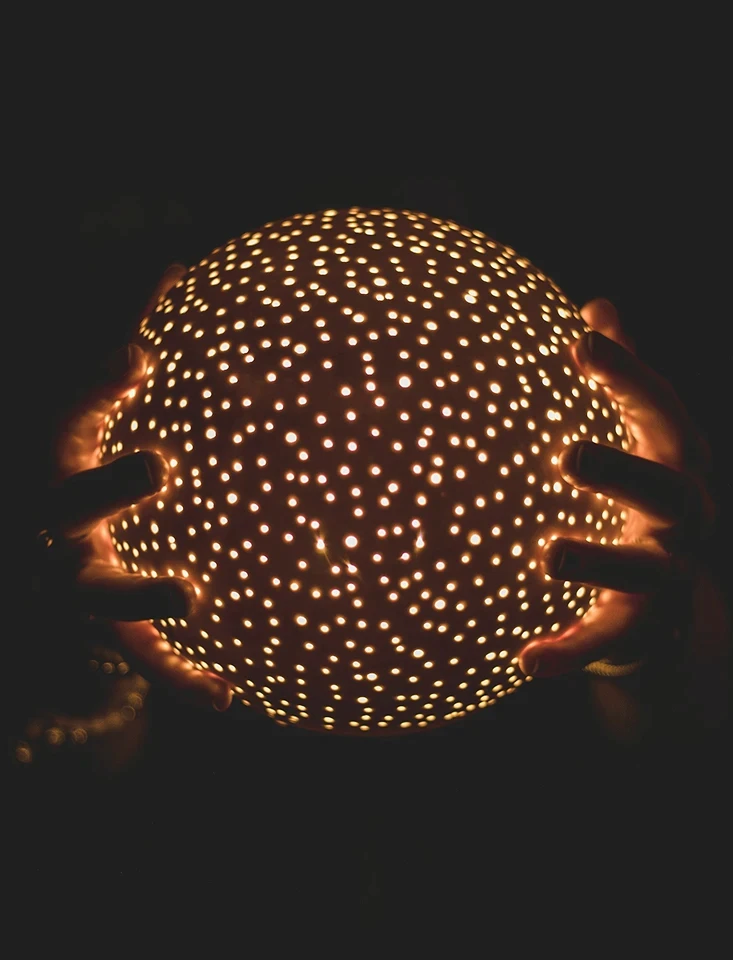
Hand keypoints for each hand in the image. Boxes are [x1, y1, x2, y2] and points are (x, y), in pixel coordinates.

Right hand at [33, 265, 231, 713]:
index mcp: (49, 467)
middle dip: (106, 486)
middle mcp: (48, 526)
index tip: (140, 356)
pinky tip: (229, 694)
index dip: (93, 388)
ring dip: (144, 591)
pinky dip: (179, 678)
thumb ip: (123, 354)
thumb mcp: (80, 415)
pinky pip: (139, 661)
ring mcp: (68, 586)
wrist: (29, 575)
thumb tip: (178, 264)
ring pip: (100, 595)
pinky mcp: (98, 634)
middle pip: (65, 508)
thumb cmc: (69, 481)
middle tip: (160, 462)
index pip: (62, 422)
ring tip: (195, 592)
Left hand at [518, 300, 727, 733]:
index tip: (579, 343)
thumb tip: (598, 303)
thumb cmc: (640, 502)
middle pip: (668, 493)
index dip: (627, 376)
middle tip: (567, 454)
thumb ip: (621, 380)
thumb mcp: (640, 439)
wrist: (667, 608)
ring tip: (548, 552)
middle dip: (624, 470)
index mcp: (675, 464)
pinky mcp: (640, 631)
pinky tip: (526, 661)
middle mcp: (681, 521)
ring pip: (643, 574)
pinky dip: (571, 653)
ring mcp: (666, 579)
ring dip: (598, 561)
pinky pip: (607, 645)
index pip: (660, 411)